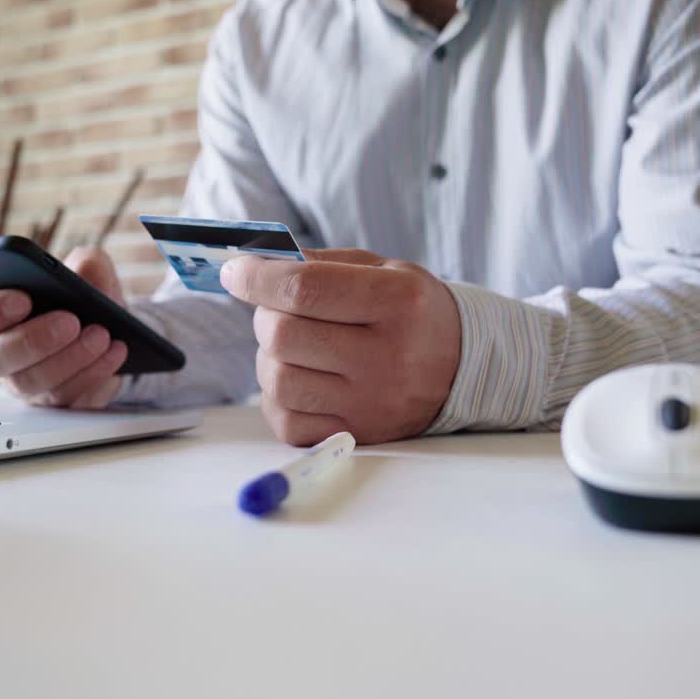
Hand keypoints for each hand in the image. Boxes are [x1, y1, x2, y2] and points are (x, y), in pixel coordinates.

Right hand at [0, 247, 128, 408]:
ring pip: (31, 382)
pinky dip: (94, 374)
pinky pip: (67, 398)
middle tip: (70, 321)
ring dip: (70, 358)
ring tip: (102, 335)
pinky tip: (115, 352)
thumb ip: (85, 263)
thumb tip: (84, 274)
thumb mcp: (88, 269)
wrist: (114, 331)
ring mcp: (24, 382)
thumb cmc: (83, 297)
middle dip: (32, 339)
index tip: (22, 299)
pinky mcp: (55, 402)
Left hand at [221, 249, 460, 444]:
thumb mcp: (383, 270)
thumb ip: (321, 264)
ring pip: (279, 380)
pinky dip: (278, 399)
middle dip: (264, 316)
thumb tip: (253, 265)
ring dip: (269, 358)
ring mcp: (373, 402)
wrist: (463, 367)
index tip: (235, 271)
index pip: (304, 288)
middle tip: (275, 309)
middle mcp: (387, 355)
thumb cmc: (411, 312)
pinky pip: (287, 422)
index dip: (257, 277)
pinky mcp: (359, 434)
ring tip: (292, 348)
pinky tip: (299, 380)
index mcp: (396, 300)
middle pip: (283, 335)